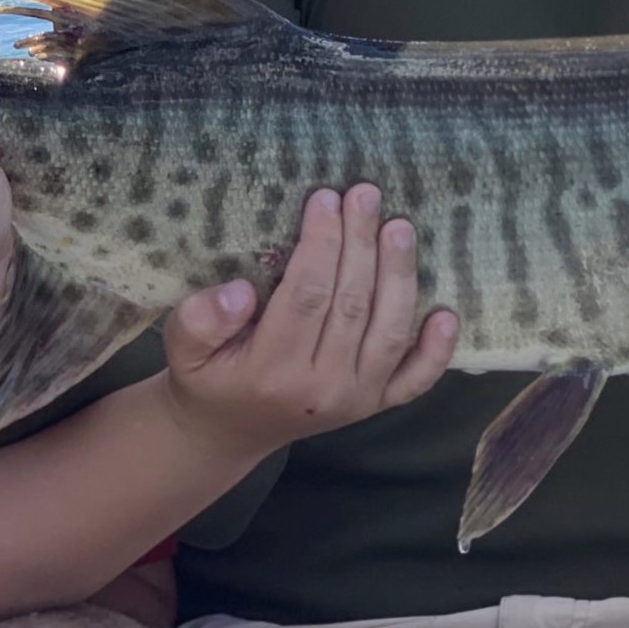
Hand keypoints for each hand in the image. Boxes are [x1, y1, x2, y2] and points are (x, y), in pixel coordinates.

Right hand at [158, 184, 457, 458]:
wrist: (227, 433)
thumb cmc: (208, 376)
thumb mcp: (181, 350)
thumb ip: (198, 321)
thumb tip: (240, 291)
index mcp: (270, 371)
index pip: (306, 296)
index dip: (320, 244)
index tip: (324, 198)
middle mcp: (321, 389)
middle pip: (352, 305)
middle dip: (360, 243)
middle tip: (365, 194)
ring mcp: (356, 400)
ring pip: (389, 331)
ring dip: (400, 276)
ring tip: (400, 227)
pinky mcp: (376, 404)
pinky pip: (415, 379)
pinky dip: (437, 350)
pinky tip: (447, 312)